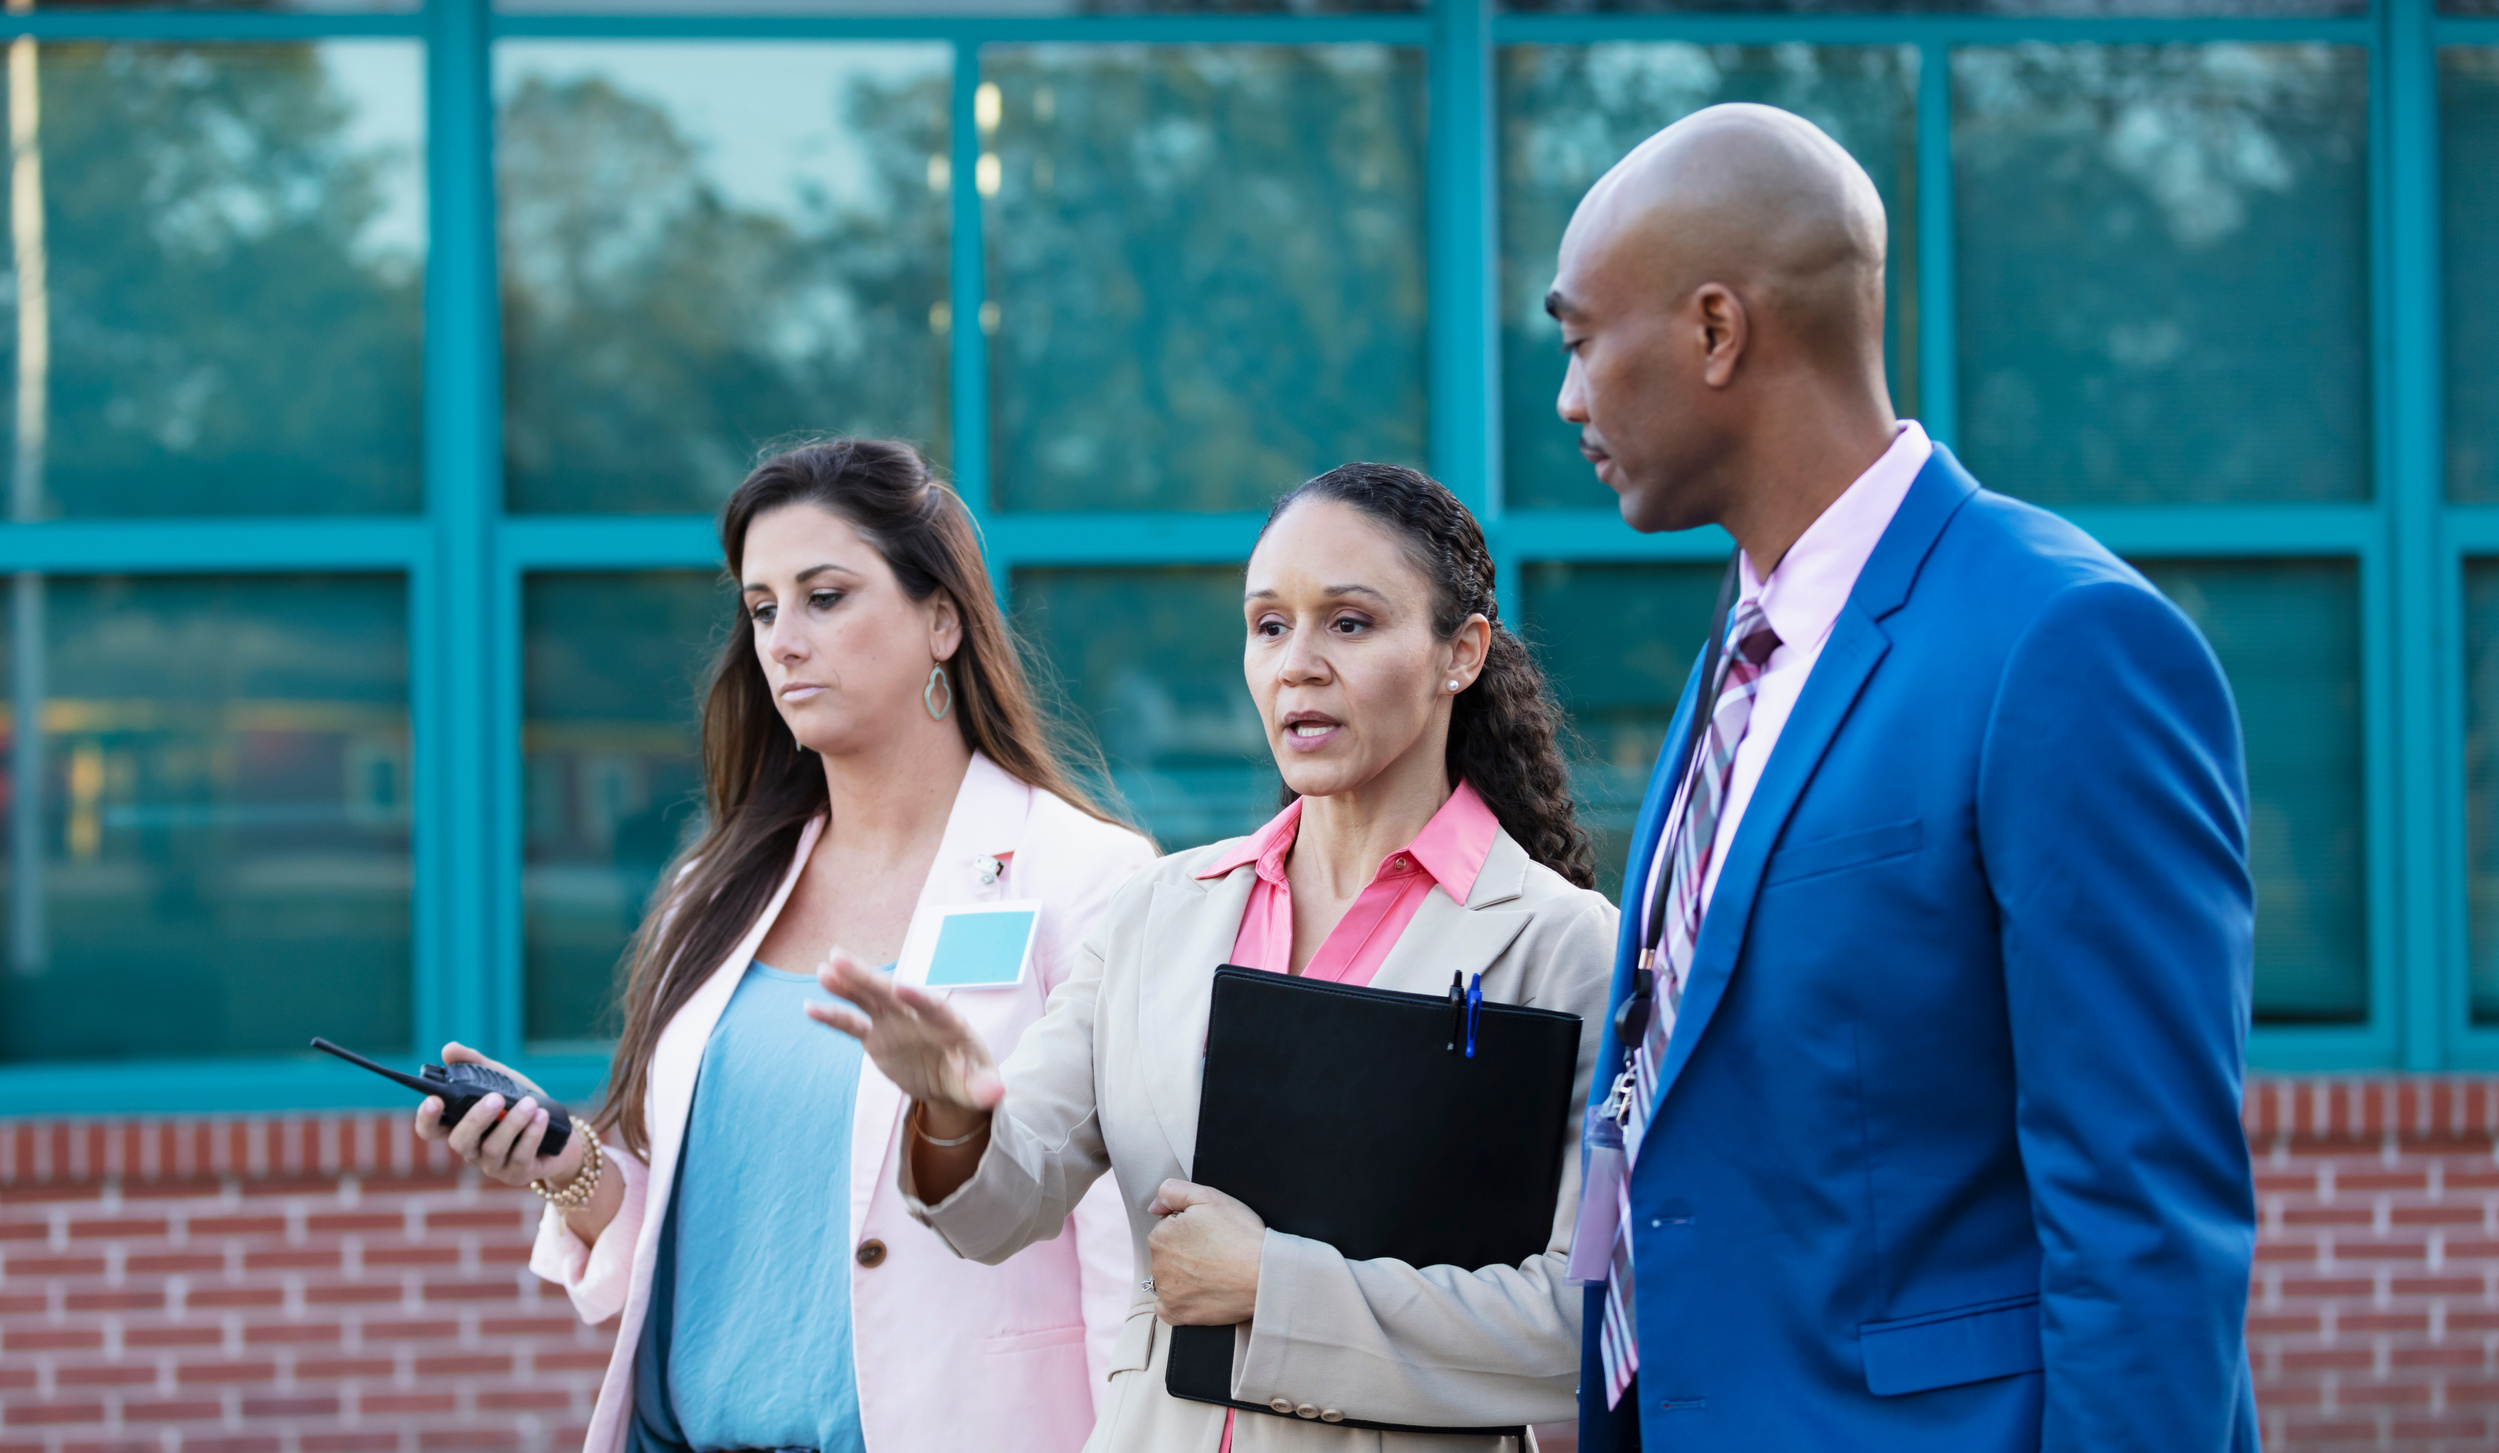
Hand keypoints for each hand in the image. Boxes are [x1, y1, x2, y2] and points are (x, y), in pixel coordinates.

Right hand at [409, 1043, 577, 1191]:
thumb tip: (449, 1049)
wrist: (560, 1132)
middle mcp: (471, 1149)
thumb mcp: (501, 1079)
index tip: (434, 1100)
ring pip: (493, 1148)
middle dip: (476, 1119)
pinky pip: (520, 1156)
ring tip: (531, 1103)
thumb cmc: (522, 1103)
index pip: (430, 1130)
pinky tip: (541, 1117)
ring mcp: (493, 1165)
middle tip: (495, 1098)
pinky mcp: (517, 1174)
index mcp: (460, 1126)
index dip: (427, 1118)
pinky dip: (531, 1135)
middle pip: (459, 1141)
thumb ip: (475, 1063)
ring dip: (512, 1123)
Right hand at [810, 949, 1004, 1120]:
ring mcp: (895, 1023)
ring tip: (823, 971)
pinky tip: (809, 1008)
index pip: (933, 1007)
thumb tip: (997, 1093)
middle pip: (891, 993)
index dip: (918, 998)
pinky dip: (833, 1016)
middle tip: (839, 958)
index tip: (901, 986)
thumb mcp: (980, 1086)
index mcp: (948, 1024)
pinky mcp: (876, 1036)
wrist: (950, 1081)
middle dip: (868, 976)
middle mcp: (918, 1015)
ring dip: (847, 984)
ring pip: (868, 999)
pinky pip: (852, 1024)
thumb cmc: (971, 1079)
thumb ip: (985, 1088)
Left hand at [1146, 1179, 1264, 1324]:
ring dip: (1184, 1275)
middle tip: (1215, 1251)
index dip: (1191, 1227)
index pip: (1169, 1227)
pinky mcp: (1178, 1314)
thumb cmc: (1240, 1236)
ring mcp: (1167, 1293)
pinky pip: (1168, 1308)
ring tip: (1214, 1271)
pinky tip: (1201, 1292)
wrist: (1264, 1275)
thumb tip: (1154, 1206)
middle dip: (1186, 1250)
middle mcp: (1157, 1266)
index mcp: (1160, 1237)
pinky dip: (1180, 1301)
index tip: (1210, 1232)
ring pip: (1169, 1278)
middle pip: (1168, 1253)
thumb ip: (1172, 1191)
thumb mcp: (1208, 1197)